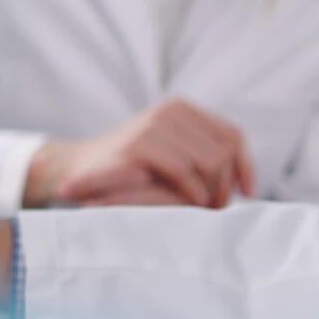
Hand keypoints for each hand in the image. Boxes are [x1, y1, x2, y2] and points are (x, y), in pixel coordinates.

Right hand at [23, 98, 250, 208]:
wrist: (74, 172)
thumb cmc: (129, 173)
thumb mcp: (169, 156)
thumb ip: (201, 157)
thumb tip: (245, 182)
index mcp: (181, 109)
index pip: (232, 136)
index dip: (244, 168)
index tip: (245, 195)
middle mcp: (170, 110)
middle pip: (224, 151)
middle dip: (224, 185)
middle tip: (214, 209)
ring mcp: (153, 125)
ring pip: (210, 160)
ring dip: (210, 191)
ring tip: (200, 209)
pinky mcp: (138, 146)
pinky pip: (183, 170)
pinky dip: (192, 191)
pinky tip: (189, 204)